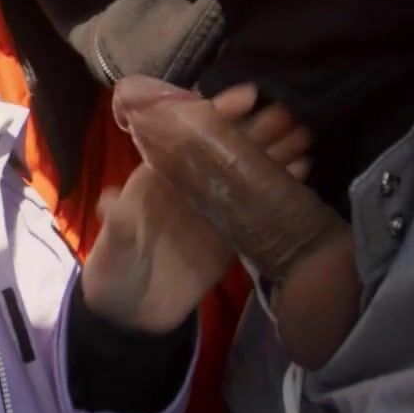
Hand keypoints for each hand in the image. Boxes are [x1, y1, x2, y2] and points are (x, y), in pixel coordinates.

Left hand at [109, 76, 360, 365]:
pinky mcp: (232, 232)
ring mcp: (214, 205)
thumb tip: (108, 200)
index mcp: (158, 175)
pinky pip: (258, 203)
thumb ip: (117, 224)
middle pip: (227, 147)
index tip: (246, 97)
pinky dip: (279, 185)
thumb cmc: (115, 272)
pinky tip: (304, 170)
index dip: (216, 113)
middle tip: (290, 113)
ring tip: (305, 134)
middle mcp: (190, 182)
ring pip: (247, 169)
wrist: (133, 315)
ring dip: (275, 150)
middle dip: (256, 128)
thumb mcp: (112, 249)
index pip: (189, 134)